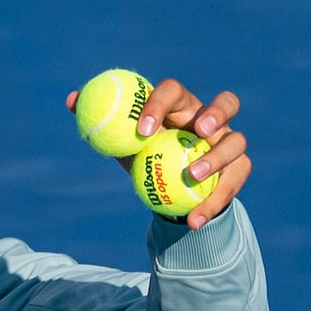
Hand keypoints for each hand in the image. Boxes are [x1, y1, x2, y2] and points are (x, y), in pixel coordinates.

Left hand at [65, 78, 250, 229]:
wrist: (167, 189)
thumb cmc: (144, 155)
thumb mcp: (121, 141)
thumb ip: (100, 120)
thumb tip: (72, 100)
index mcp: (179, 105)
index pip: (173, 91)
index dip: (160, 105)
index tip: (142, 131)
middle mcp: (209, 119)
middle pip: (226, 103)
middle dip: (216, 113)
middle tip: (199, 133)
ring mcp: (228, 142)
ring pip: (236, 142)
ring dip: (217, 158)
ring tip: (194, 176)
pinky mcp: (238, 169)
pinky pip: (233, 183)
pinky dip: (213, 202)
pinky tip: (194, 219)